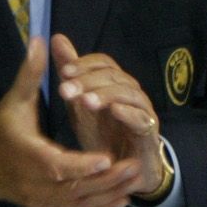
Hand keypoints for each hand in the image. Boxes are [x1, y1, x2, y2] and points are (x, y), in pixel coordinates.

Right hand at [0, 38, 143, 206]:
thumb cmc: (3, 128)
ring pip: (76, 204)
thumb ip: (31, 74)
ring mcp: (38, 200)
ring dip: (107, 195)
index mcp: (26, 154)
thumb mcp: (15, 100)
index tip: (105, 157)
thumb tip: (40, 40)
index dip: (80, 165)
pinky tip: (123, 200)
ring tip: (136, 180)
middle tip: (134, 166)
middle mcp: (32, 183)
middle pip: (71, 188)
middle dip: (104, 180)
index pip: (54, 165)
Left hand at [49, 34, 164, 195]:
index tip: (63, 72)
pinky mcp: (149, 130)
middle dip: (89, 81)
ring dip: (106, 94)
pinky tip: (113, 111)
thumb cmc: (103, 133)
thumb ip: (72, 74)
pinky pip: (141, 117)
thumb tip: (57, 38)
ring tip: (85, 102)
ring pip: (128, 93)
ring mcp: (142, 110)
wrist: (123, 168)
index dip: (85, 64)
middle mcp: (130, 92)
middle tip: (66, 90)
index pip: (104, 63)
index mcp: (113, 84)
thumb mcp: (80, 104)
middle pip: (114, 76)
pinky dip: (128, 112)